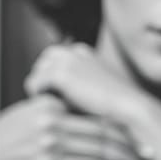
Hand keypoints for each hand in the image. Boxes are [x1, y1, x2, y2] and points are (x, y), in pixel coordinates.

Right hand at [0, 94, 151, 159]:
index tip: (141, 145)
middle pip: (102, 143)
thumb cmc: (0, 141)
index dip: (125, 135)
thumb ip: (53, 108)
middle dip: (130, 157)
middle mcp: (51, 131)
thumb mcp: (25, 115)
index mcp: (50, 110)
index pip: (97, 122)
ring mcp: (47, 156)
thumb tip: (79, 108)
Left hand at [24, 42, 158, 132]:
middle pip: (40, 64)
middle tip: (47, 104)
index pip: (51, 59)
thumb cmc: (109, 108)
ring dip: (38, 91)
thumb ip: (70, 87)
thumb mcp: (88, 91)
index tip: (54, 98)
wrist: (127, 108)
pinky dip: (38, 98)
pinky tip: (52, 108)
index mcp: (82, 52)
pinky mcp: (61, 73)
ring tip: (50, 107)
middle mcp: (73, 51)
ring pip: (35, 74)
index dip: (48, 78)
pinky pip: (33, 84)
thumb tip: (43, 97)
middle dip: (41, 82)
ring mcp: (67, 60)